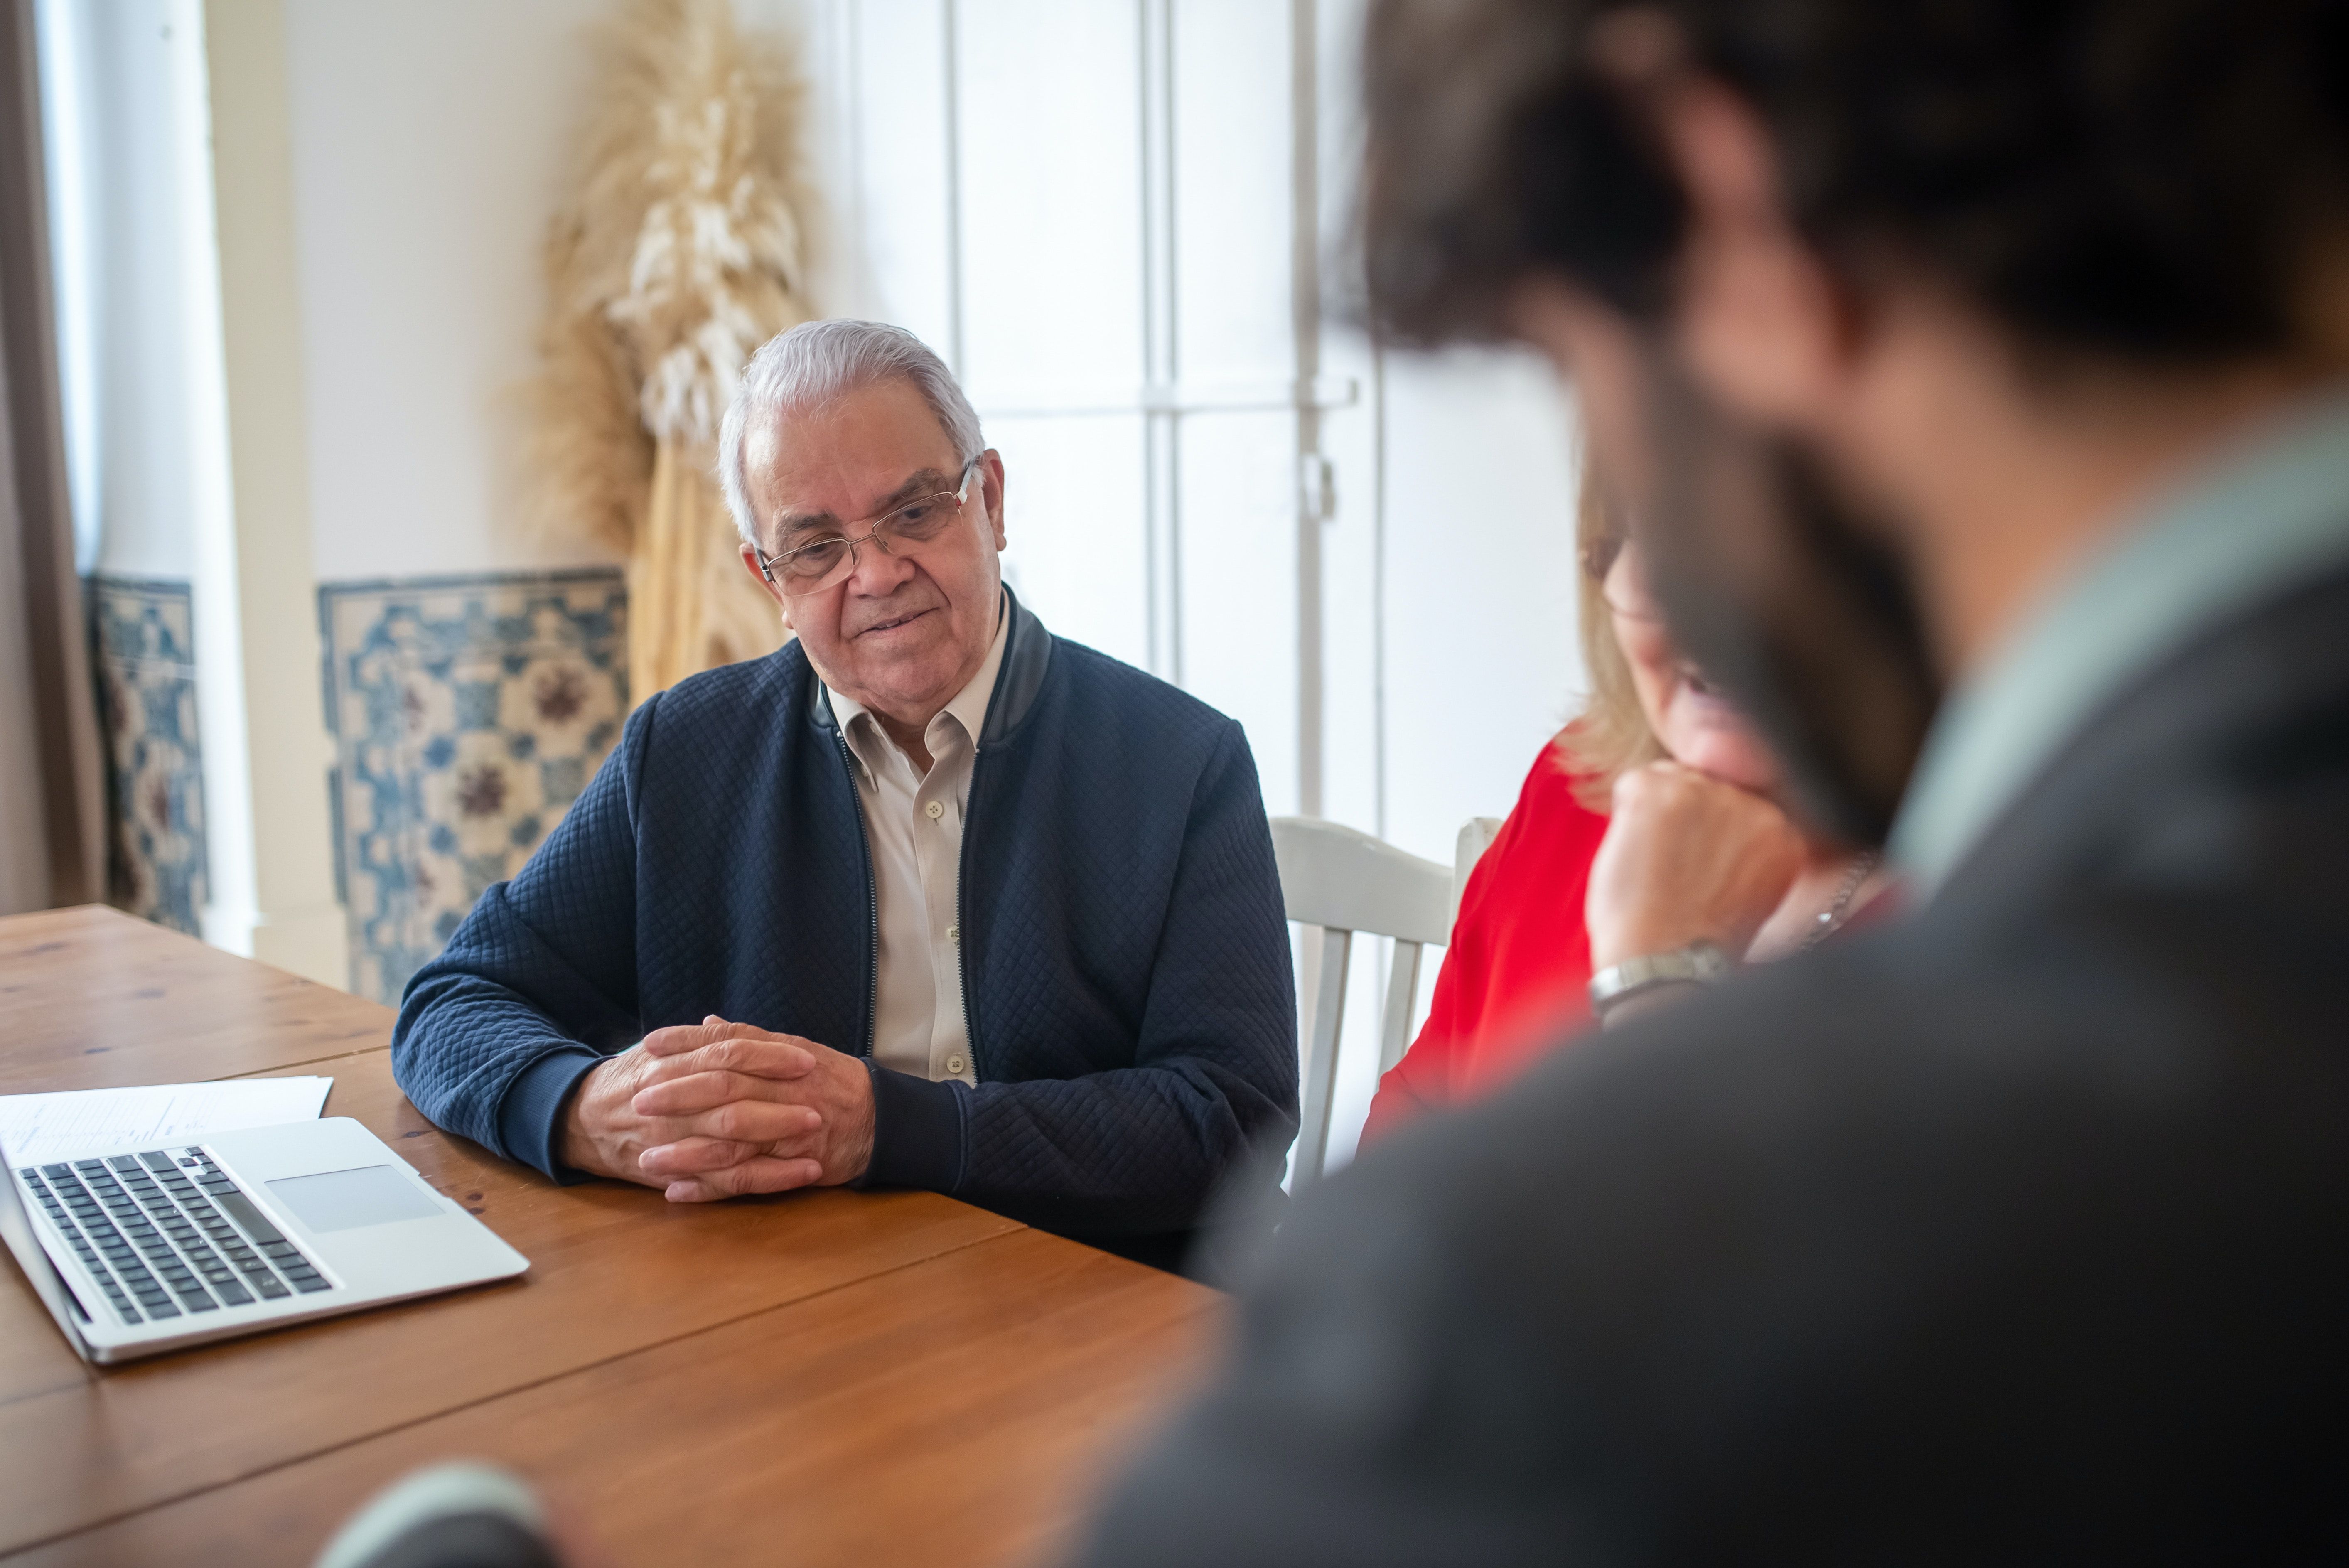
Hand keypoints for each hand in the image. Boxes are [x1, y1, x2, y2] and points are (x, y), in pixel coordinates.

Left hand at [632, 1017, 875, 1201]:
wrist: (880, 1119)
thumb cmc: (834, 1081)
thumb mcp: (796, 1049)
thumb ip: (750, 1039)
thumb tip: (706, 1023)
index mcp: (782, 1058)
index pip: (729, 1043)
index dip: (687, 1042)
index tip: (649, 1044)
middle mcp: (784, 1089)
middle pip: (725, 1088)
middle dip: (679, 1095)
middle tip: (638, 1101)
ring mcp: (789, 1128)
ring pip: (731, 1140)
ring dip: (686, 1152)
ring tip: (647, 1160)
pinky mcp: (794, 1164)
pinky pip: (747, 1179)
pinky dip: (710, 1189)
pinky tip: (677, 1193)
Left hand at [1585, 760, 1806, 970]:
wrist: (1667, 964)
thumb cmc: (1703, 941)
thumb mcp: (1755, 887)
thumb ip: (1750, 843)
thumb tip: (1725, 812)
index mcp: (1784, 828)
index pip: (1740, 796)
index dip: (1709, 828)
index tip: (1701, 861)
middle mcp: (1751, 801)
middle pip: (1704, 781)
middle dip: (1684, 817)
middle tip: (1674, 869)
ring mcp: (1702, 792)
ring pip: (1668, 777)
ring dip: (1654, 815)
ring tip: (1656, 868)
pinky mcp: (1655, 793)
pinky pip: (1632, 783)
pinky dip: (1624, 816)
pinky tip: (1637, 857)